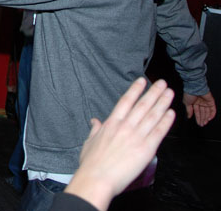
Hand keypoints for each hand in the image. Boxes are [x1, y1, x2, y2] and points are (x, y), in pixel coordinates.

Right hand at [65, 78, 174, 210]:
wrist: (97, 179)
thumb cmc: (91, 163)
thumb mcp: (89, 142)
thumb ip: (95, 129)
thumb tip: (94, 121)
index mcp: (111, 123)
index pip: (126, 101)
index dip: (135, 90)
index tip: (142, 81)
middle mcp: (125, 126)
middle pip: (143, 105)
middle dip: (154, 92)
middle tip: (162, 82)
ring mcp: (136, 137)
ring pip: (153, 115)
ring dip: (162, 103)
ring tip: (169, 93)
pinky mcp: (146, 149)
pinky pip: (158, 132)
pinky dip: (166, 122)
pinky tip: (171, 113)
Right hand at [183, 91, 215, 126]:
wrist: (194, 87)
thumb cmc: (189, 93)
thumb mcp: (186, 103)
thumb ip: (189, 110)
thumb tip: (188, 116)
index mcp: (194, 103)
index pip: (197, 112)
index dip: (198, 118)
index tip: (198, 123)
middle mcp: (200, 102)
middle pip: (202, 113)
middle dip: (202, 119)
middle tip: (202, 124)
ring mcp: (206, 102)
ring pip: (207, 111)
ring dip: (206, 117)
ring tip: (205, 123)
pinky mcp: (211, 101)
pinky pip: (213, 108)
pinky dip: (212, 114)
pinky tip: (210, 118)